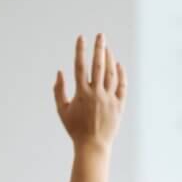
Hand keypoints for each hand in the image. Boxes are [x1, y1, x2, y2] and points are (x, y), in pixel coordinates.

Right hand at [53, 34, 125, 150]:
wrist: (93, 145)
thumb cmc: (75, 128)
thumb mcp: (62, 110)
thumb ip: (59, 90)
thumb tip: (60, 72)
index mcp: (81, 93)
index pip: (80, 66)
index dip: (80, 50)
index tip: (81, 38)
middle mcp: (96, 94)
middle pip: (98, 66)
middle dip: (99, 48)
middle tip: (100, 35)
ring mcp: (109, 99)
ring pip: (111, 74)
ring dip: (110, 59)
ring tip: (107, 48)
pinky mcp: (119, 106)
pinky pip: (122, 87)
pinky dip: (121, 75)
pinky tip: (118, 65)